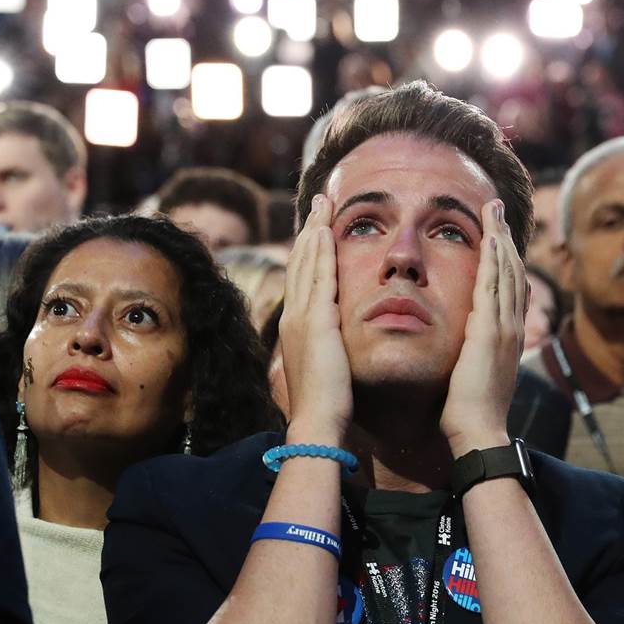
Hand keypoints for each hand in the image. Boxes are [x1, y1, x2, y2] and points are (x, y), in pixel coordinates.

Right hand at [278, 195, 352, 443]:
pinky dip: (322, 253)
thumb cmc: (325, 404)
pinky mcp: (317, 322)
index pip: (301, 278)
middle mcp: (293, 316)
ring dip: (315, 230)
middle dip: (310, 228)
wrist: (318, 423)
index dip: (309, 249)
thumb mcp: (323, 367)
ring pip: (307, 263)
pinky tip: (326, 231)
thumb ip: (324, 348)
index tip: (317, 226)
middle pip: (301, 261)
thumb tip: (330, 344)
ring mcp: (302, 318)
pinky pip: (320, 278)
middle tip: (319, 200)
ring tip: (323, 203)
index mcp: (295, 327)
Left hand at [442, 200, 526, 455]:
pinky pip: (494, 286)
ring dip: (501, 237)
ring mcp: (504, 328)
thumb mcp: (475, 376)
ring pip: (506, 272)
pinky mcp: (490, 331)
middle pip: (513, 271)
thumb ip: (474, 357)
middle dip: (505, 237)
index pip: (510, 287)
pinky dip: (495, 259)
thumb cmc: (470, 413)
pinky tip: (491, 237)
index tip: (499, 235)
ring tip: (493, 210)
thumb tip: (467, 351)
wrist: (478, 432)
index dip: (506, 258)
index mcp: (507, 337)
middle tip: (498, 208)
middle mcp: (512, 327)